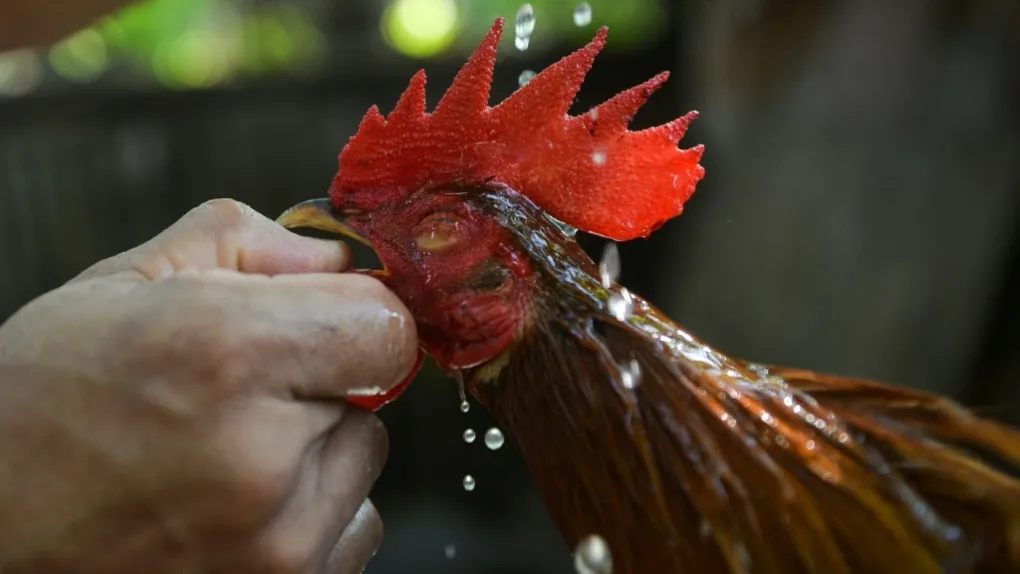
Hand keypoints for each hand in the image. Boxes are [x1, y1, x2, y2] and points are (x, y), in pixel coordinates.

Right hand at [0, 199, 418, 573]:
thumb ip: (246, 246)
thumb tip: (335, 259)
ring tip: (224, 452)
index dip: (354, 314)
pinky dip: (310, 511)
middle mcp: (262, 456)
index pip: (387, 326)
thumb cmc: (38, 404)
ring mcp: (276, 541)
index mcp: (230, 355)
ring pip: (363, 461)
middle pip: (378, 393)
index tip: (319, 320)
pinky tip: (233, 503)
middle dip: (320, 380)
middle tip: (235, 393)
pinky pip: (351, 528)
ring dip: (316, 449)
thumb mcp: (124, 283)